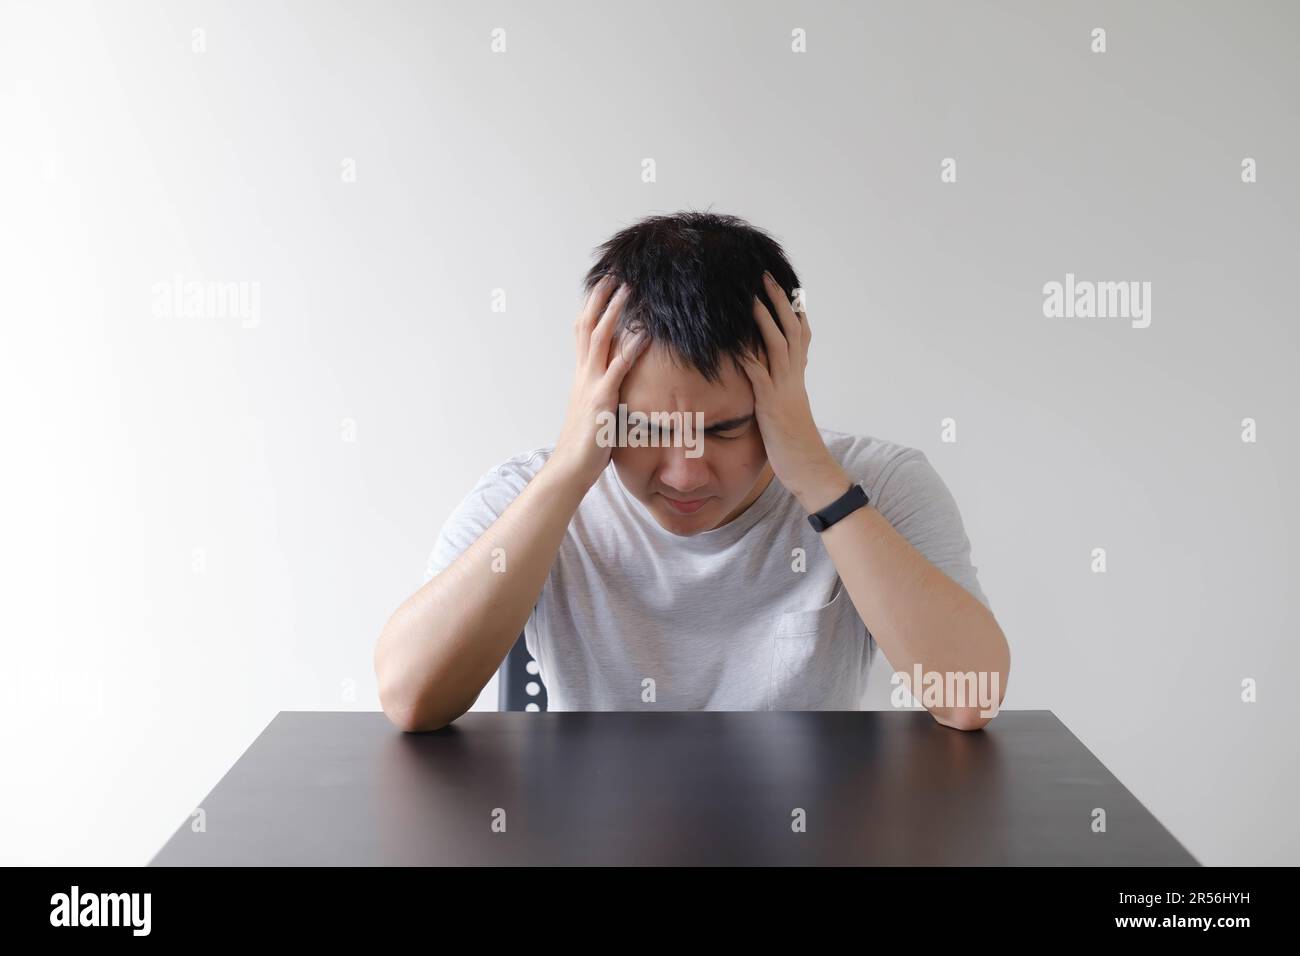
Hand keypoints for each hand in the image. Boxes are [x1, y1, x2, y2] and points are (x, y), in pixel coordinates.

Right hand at [550, 275, 648, 488]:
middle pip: (589, 327)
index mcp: (581, 376)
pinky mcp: (602, 400)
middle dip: (601, 299)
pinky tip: (644, 334)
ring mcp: (591, 385)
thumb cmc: (585, 444)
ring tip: (628, 290)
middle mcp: (583, 375)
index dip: (592, 307)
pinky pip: (618, 369)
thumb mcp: (594, 411)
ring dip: (614, 313)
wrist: (570, 467)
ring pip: (601, 339)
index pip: (583, 333)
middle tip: (613, 275)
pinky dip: (631, 349)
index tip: (602, 286)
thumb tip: (616, 385)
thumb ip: (603, 393)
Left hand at [738, 271, 850, 511]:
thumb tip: (770, 383)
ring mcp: (784, 390)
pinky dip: (749, 359)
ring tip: (753, 298)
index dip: (793, 312)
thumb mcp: (788, 412)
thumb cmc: (796, 445)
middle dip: (778, 303)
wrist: (810, 468)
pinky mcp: (771, 405)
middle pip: (789, 331)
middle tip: (766, 278)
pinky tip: (737, 345)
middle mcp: (793, 378)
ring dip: (765, 320)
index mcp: (797, 378)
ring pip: (778, 346)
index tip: (787, 290)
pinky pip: (759, 377)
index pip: (799, 337)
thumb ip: (780, 393)